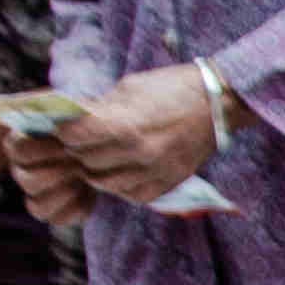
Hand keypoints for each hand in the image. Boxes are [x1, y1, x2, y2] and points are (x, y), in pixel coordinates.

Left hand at [31, 63, 226, 212]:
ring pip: (105, 184)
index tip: (69, 126)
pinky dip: (122, 185)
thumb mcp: (128, 89)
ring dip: (98, 171)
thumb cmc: (171, 88)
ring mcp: (155, 171)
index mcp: (126, 124)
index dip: (67, 130)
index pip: (75, 137)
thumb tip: (72, 119)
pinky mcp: (168, 183)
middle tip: (85, 141)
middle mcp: (140, 153)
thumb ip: (101, 109)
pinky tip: (124, 170)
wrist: (217, 104)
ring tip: (102, 157)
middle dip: (80, 151)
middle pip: (86, 162)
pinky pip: (132, 195)